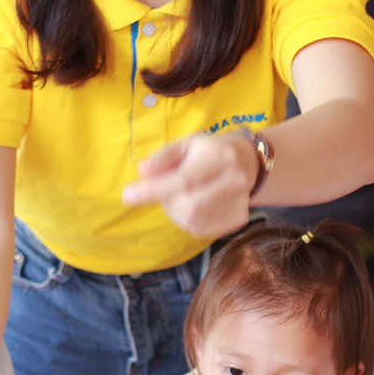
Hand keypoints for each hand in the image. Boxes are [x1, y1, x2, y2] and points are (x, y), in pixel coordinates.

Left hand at [120, 131, 255, 236]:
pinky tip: (193, 204)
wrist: (246, 163)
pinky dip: (187, 220)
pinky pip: (200, 229)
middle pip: (189, 206)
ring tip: (182, 195)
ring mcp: (240, 202)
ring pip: (193, 221)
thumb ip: (163, 157)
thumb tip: (143, 172)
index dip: (154, 190)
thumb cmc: (208, 152)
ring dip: (176, 212)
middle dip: (168, 202)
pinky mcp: (238, 220)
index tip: (127, 195)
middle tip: (165, 190)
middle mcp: (235, 181)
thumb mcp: (185, 145)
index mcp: (220, 157)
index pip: (183, 180)